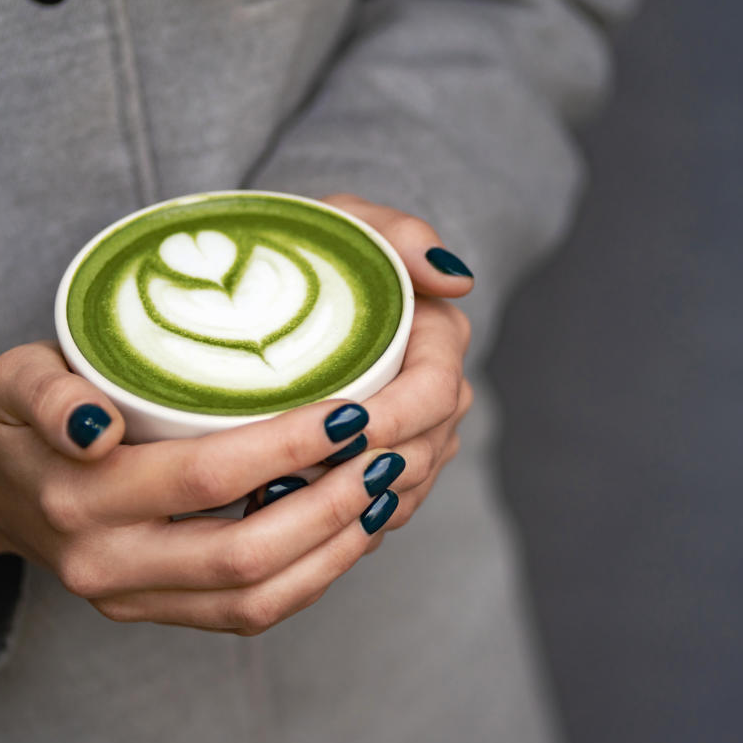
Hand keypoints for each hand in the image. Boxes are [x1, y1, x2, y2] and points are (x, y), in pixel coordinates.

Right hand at [0, 195, 474, 631]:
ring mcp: (136, 598)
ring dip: (331, 551)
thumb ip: (51, 394)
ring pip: (255, 598)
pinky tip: (347, 532)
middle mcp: (107, 563)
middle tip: (384, 455)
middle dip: (328, 505)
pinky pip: (247, 615)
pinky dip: (309, 578)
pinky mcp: (159, 613)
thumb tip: (95, 427)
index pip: (205, 476)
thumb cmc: (21, 417)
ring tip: (380, 495)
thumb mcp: (18, 381)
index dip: (287, 446)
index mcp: (81, 499)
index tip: (350, 411)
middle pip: (243, 553)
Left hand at [316, 194, 474, 552]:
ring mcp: (421, 439)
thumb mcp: (350, 222)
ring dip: (350, 504)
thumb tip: (456, 280)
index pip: (432, 394)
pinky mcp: (391, 472)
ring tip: (287, 504)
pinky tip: (295, 520)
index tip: (336, 428)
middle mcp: (441, 395)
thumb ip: (401, 235)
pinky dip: (343, 520)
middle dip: (362, 470)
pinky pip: (378, 513)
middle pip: (417, 453)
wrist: (294, 285)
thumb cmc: (320, 247)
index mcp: (440, 338)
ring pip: (399, 492)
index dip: (389, 419)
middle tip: (292, 477)